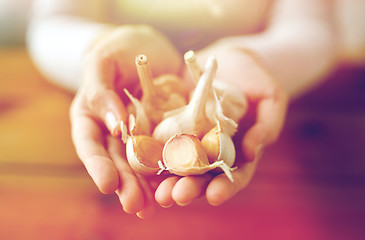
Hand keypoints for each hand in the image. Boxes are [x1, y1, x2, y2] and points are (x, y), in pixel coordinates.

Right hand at [70, 25, 181, 216]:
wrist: (149, 49)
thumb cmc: (118, 49)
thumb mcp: (103, 60)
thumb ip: (101, 91)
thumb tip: (115, 127)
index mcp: (92, 118)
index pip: (90, 145)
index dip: (98, 166)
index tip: (108, 184)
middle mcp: (115, 133)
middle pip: (118, 162)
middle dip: (126, 185)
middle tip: (134, 205)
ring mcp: (141, 134)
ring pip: (143, 165)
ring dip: (147, 187)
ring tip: (152, 206)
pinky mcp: (165, 132)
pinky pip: (169, 152)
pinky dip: (171, 170)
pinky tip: (176, 186)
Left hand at [154, 41, 288, 206]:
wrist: (231, 60)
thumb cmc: (258, 81)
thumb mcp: (271, 100)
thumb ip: (266, 126)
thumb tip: (251, 153)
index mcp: (237, 151)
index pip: (233, 175)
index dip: (225, 187)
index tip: (214, 196)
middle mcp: (211, 151)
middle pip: (201, 176)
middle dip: (189, 188)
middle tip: (175, 196)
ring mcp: (190, 138)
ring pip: (177, 164)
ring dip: (166, 179)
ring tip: (156, 190)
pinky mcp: (172, 124)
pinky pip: (160, 139)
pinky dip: (151, 152)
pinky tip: (140, 161)